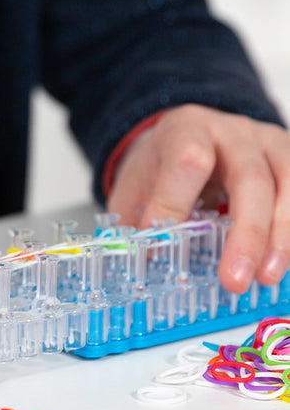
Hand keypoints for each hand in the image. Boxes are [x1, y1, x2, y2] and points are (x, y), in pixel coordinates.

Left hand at [107, 104, 289, 292]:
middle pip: (250, 179)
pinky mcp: (288, 159)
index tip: (162, 246)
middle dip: (246, 234)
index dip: (176, 204)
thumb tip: (142, 259)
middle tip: (234, 280)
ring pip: (287, 185)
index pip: (188, 160)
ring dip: (280, 237)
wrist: (186, 139)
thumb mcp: (135, 187)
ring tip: (265, 277)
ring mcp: (268, 143)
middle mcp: (233, 132)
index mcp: (186, 130)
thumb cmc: (161, 168)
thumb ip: (136, 219)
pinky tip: (280, 262)